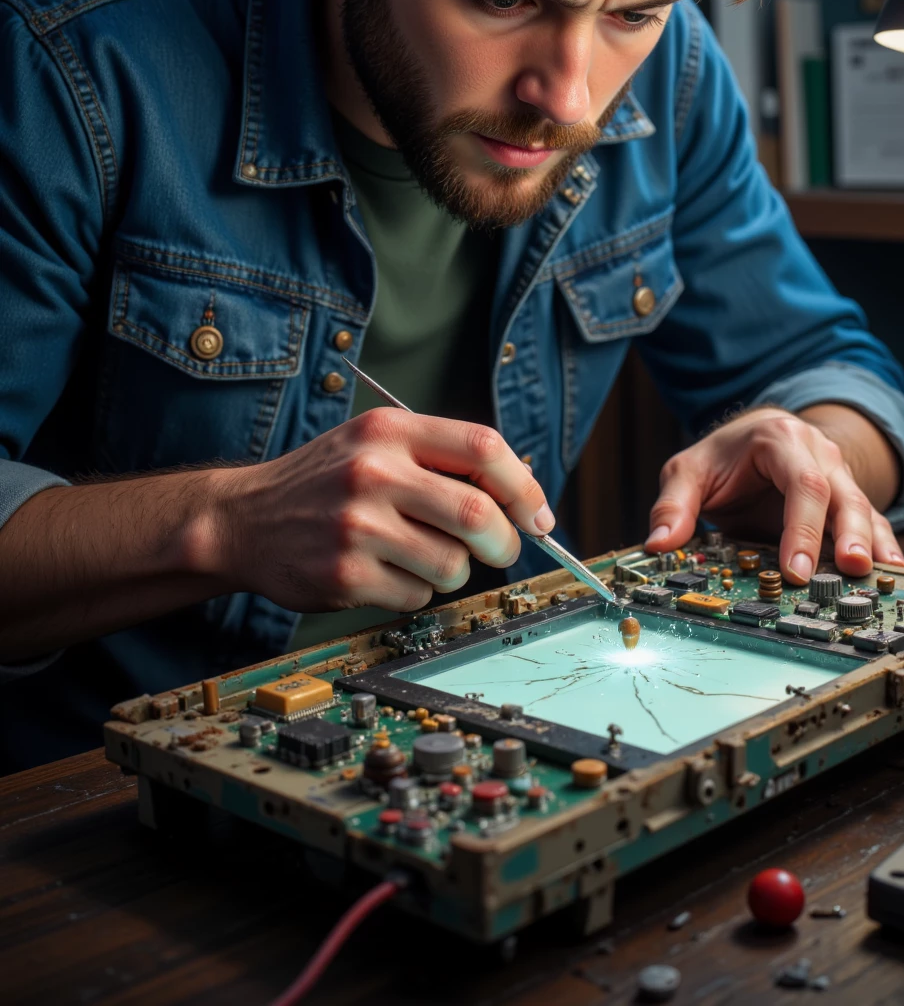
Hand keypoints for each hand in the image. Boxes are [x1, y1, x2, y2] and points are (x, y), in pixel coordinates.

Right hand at [205, 409, 553, 613]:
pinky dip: (415, 591)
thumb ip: (441, 458)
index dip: (524, 485)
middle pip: (477, 512)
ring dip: (454, 571)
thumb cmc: (324, 482)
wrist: (243, 519)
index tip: (538, 515)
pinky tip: (384, 572)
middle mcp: (373, 472)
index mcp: (389, 430)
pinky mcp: (346, 576)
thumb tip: (524, 494)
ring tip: (420, 557)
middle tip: (500, 550)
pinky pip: (418, 596)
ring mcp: (357, 526)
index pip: (483, 448)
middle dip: (504, 541)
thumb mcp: (376, 443)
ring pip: (453, 564)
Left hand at [645, 408, 903, 583]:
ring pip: (863, 509)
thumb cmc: (724, 457)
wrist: (755, 437)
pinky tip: (893, 573)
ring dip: (874, 544)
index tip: (795, 571)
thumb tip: (658, 545)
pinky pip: (870, 523)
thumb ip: (674, 504)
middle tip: (852, 570)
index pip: (800, 484)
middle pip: (842, 495)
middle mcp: (819, 454)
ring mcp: (838, 476)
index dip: (801, 529)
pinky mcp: (847, 501)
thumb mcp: (689, 471)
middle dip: (848, 535)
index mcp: (781, 440)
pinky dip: (882, 547)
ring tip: (884, 576)